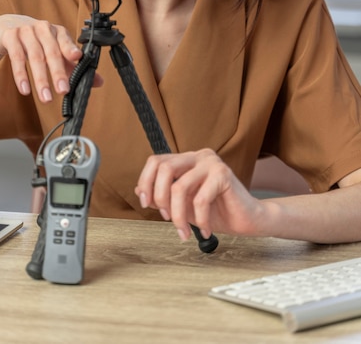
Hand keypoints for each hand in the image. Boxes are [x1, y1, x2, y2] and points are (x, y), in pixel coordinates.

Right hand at [0, 14, 102, 102]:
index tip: (77, 58)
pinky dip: (20, 75)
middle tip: (63, 91)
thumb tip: (98, 82)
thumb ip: (73, 67)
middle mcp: (43, 29)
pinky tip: (25, 89)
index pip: (66, 40)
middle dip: (58, 72)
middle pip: (51, 51)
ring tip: (45, 97)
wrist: (6, 29)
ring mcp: (25, 31)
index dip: (71, 49)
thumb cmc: (36, 42)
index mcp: (58, 32)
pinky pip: (16, 57)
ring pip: (34, 56)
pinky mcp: (10, 36)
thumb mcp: (55, 51)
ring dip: (40, 79)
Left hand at [135, 149, 265, 240]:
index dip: (146, 181)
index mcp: (187, 159)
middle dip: (160, 198)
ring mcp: (211, 163)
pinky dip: (200, 220)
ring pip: (179, 186)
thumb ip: (164, 196)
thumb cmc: (217, 212)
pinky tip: (205, 230)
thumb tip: (139, 191)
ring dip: (178, 216)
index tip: (146, 204)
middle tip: (167, 219)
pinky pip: (200, 199)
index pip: (156, 161)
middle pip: (164, 168)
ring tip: (184, 232)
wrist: (249, 220)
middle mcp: (198, 156)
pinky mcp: (223, 174)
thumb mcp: (184, 205)